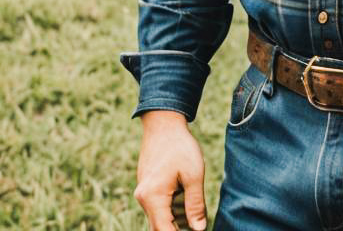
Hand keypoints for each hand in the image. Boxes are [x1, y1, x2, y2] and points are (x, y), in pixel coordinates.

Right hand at [135, 110, 206, 230]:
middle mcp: (143, 198)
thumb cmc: (180, 146)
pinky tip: (185, 197)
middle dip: (178, 229)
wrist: (163, 123)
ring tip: (193, 208)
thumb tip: (199, 229)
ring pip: (159, 217)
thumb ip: (195, 204)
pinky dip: (171, 208)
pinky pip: (158, 206)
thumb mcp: (194, 174)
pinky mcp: (146, 187)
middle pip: (160, 227)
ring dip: (175, 218)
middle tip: (197, 223)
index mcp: (153, 197)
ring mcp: (143, 192)